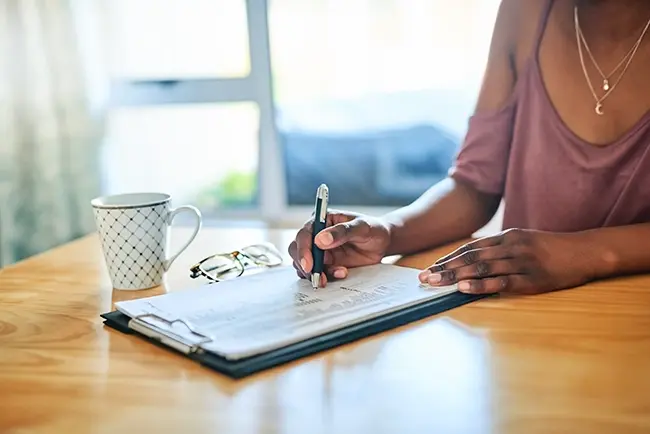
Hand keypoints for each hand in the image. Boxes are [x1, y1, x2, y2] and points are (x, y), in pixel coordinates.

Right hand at [288, 210, 391, 285]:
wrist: (382, 242)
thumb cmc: (372, 228)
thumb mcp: (361, 227)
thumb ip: (342, 232)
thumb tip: (320, 240)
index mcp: (321, 220)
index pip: (304, 234)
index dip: (303, 249)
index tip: (309, 264)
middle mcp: (316, 235)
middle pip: (296, 250)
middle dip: (304, 265)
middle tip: (318, 277)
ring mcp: (319, 251)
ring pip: (304, 265)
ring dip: (316, 273)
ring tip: (340, 273)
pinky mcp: (325, 264)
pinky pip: (317, 273)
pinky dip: (325, 277)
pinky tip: (342, 273)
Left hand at [418, 228, 594, 294]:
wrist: (584, 251)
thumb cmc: (551, 249)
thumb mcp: (523, 242)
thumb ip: (500, 250)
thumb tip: (473, 263)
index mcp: (507, 237)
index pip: (470, 247)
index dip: (448, 258)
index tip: (429, 267)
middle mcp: (510, 246)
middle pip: (471, 258)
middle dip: (444, 268)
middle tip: (423, 278)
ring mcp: (521, 262)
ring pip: (482, 269)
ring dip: (455, 276)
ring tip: (435, 283)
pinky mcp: (532, 278)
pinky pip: (502, 282)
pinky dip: (481, 285)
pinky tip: (464, 289)